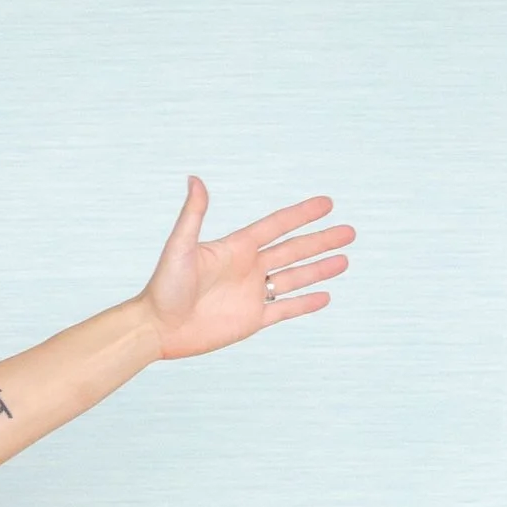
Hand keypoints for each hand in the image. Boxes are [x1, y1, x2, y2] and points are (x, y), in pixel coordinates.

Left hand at [142, 177, 354, 360]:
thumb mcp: (180, 246)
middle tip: (349, 231)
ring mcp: (252, 294)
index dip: (301, 215)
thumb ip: (193, 214)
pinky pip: (285, 309)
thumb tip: (195, 179)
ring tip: (345, 260)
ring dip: (320, 269)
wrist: (157, 327)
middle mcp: (248, 268)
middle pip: (293, 250)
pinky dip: (306, 303)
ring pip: (294, 278)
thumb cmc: (163, 286)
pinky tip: (325, 295)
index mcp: (236, 248)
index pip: (276, 226)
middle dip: (321, 240)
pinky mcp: (252, 319)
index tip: (326, 204)